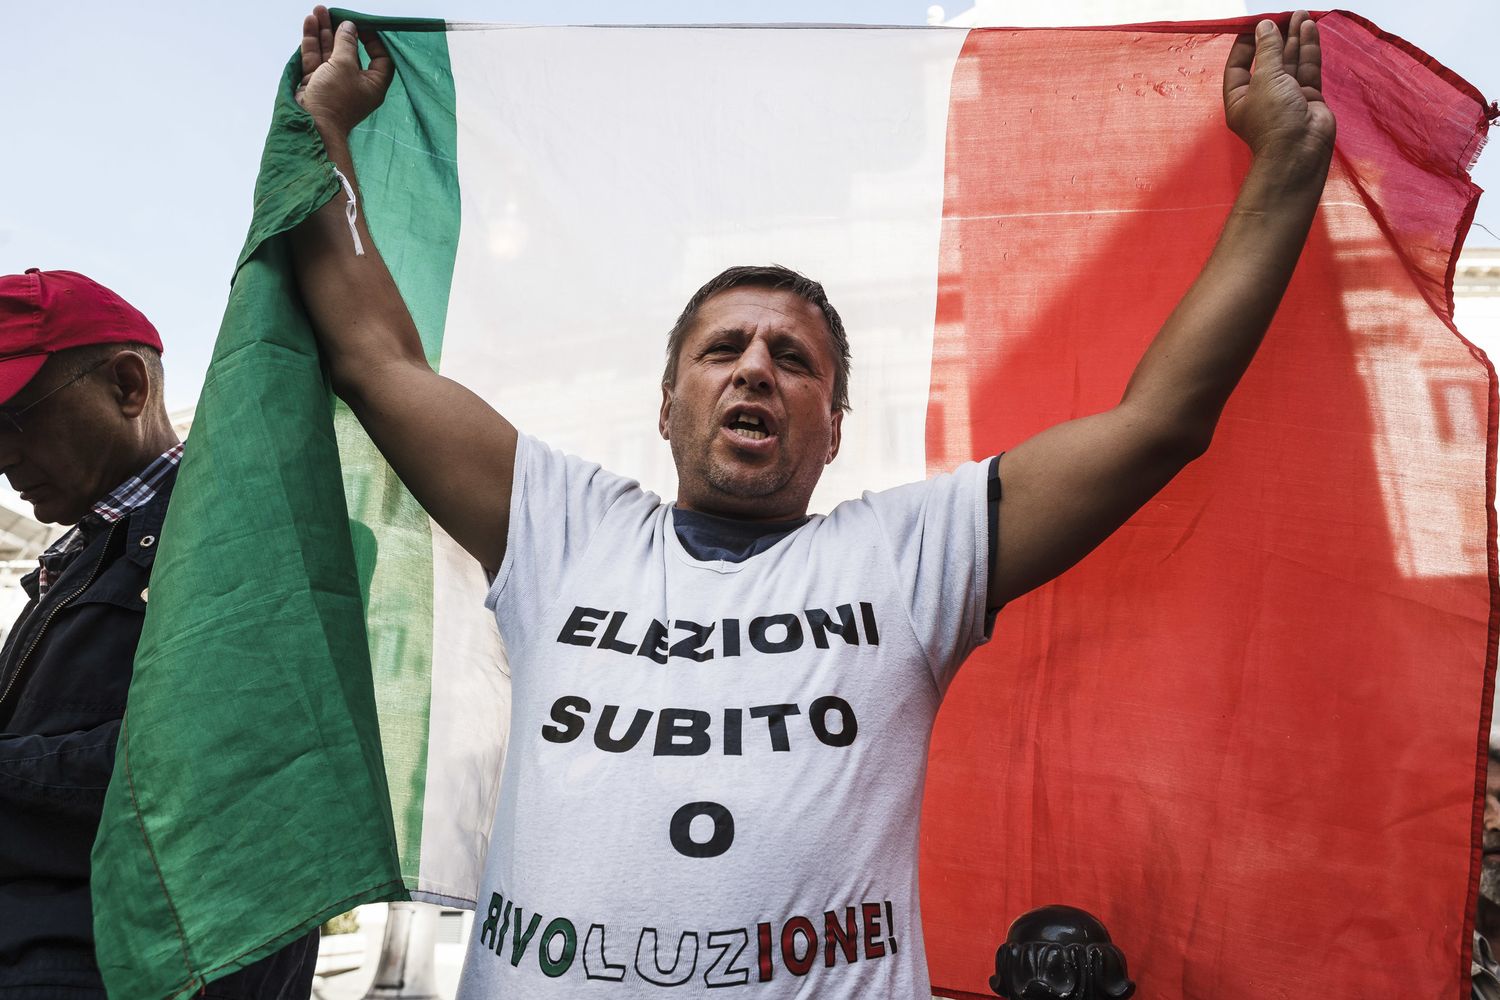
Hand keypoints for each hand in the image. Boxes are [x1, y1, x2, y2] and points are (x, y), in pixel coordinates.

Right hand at [296, 5, 392, 137]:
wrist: (311, 124)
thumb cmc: (335, 99)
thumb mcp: (345, 66)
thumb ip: (347, 44)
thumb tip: (349, 27)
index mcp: (372, 84)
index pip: (381, 59)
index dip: (374, 41)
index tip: (363, 26)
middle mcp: (355, 83)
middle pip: (350, 52)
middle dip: (340, 30)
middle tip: (332, 12)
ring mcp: (334, 83)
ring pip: (330, 53)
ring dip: (324, 32)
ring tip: (318, 11)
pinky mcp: (317, 83)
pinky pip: (316, 60)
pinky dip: (312, 42)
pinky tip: (309, 23)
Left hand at [1223, 11, 1334, 171]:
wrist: (1300, 150)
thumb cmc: (1273, 119)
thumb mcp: (1264, 79)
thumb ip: (1267, 51)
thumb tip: (1264, 27)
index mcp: (1240, 98)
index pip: (1238, 65)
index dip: (1245, 44)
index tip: (1254, 23)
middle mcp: (1262, 97)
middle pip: (1267, 60)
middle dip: (1275, 37)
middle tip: (1283, 14)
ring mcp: (1287, 97)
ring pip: (1290, 62)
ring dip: (1294, 38)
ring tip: (1299, 14)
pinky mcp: (1309, 97)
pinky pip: (1308, 68)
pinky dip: (1308, 48)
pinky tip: (1309, 28)